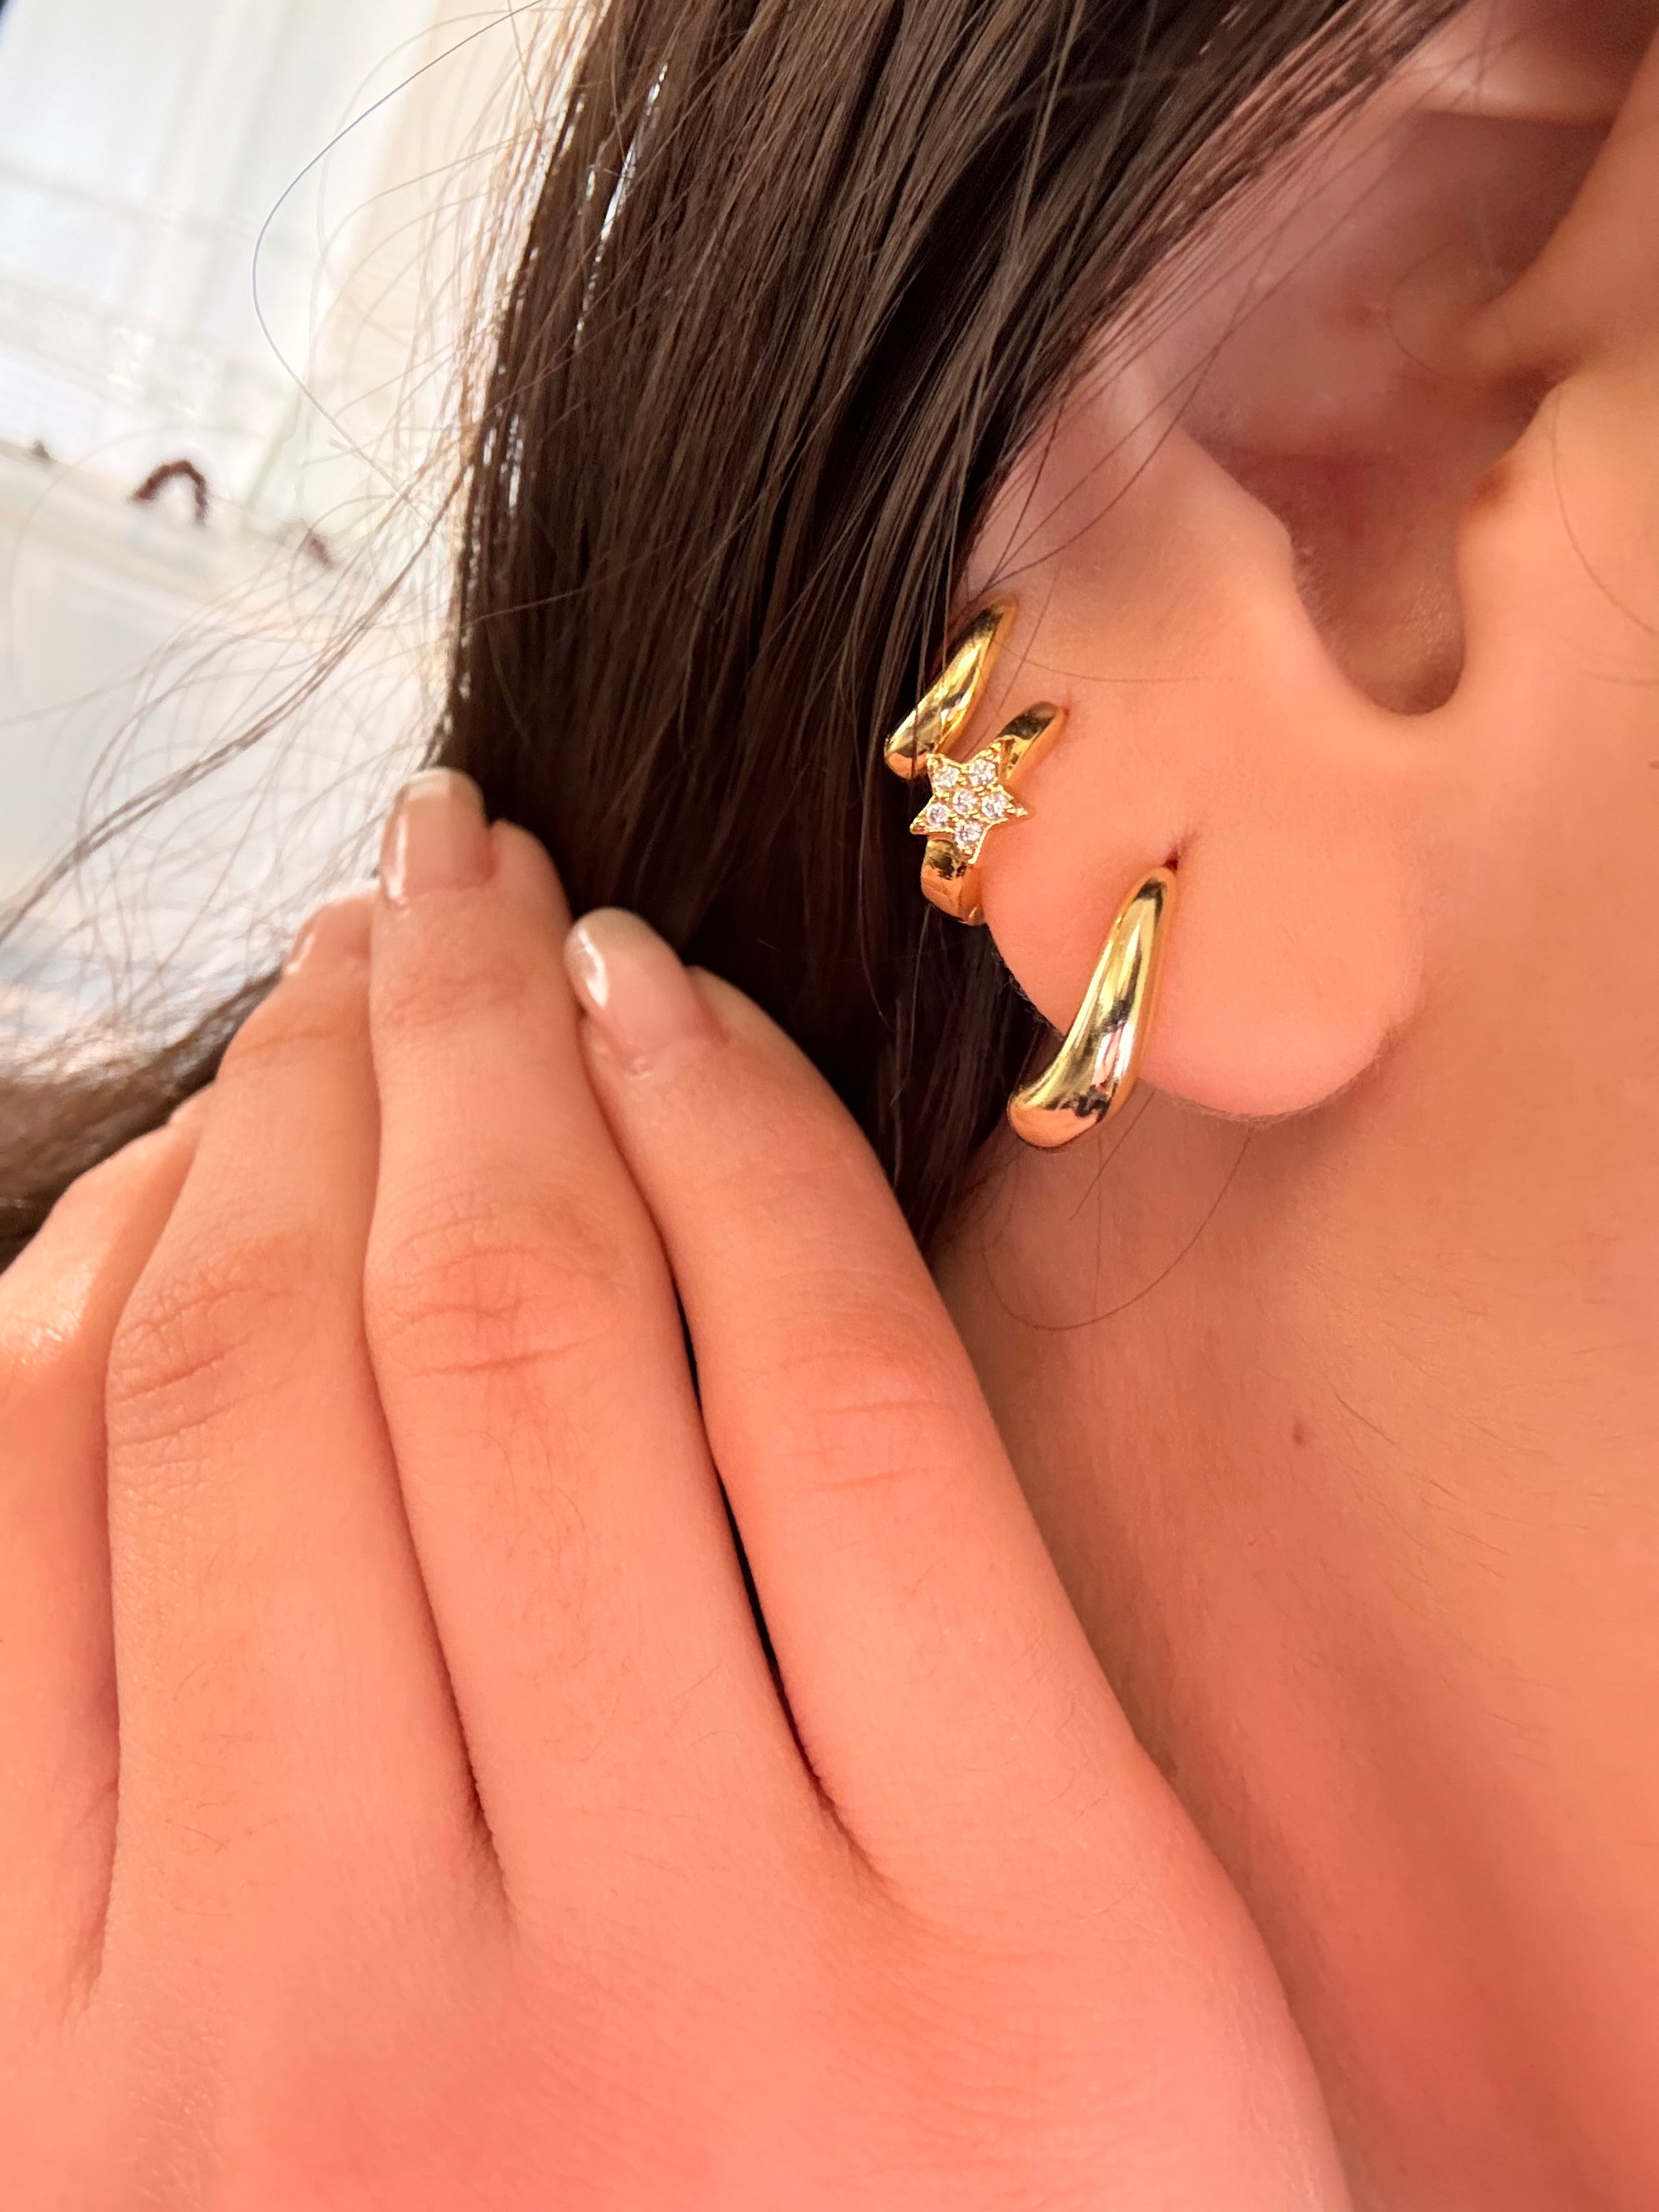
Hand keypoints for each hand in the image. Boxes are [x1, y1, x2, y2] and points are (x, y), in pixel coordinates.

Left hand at [0, 773, 1344, 2208]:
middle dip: (476, 1035)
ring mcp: (292, 2084)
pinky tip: (145, 1208)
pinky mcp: (56, 2127)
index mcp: (1016, 1982)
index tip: (658, 971)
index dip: (726, 1107)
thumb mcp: (1121, 2011)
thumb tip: (745, 1240)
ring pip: (242, 1420)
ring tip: (321, 980)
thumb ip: (978, 1641)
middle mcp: (653, 2014)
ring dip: (276, 1127)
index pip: (824, 1376)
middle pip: (519, 1345)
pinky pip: (10, 1616)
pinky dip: (59, 1346)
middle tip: (463, 869)